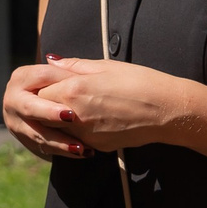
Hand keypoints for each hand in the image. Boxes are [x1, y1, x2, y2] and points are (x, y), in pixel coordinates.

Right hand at [1, 62, 87, 160]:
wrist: (45, 101)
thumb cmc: (61, 83)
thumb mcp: (63, 74)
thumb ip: (64, 68)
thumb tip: (53, 60)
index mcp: (21, 77)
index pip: (42, 77)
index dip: (62, 81)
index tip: (81, 86)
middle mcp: (12, 99)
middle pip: (30, 107)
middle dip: (50, 113)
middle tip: (71, 117)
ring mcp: (15, 121)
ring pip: (36, 133)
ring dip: (59, 141)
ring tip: (81, 147)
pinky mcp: (23, 138)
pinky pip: (42, 147)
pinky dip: (62, 151)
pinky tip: (81, 153)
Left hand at [26, 56, 206, 156]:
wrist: (167, 110)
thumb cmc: (140, 82)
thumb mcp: (105, 66)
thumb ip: (73, 65)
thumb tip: (50, 60)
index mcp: (74, 89)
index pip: (38, 92)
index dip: (41, 88)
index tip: (49, 83)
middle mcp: (75, 115)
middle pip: (41, 114)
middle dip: (45, 106)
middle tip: (59, 97)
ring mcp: (85, 134)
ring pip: (57, 130)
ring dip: (59, 121)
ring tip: (77, 108)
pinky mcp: (97, 147)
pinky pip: (77, 140)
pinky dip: (77, 132)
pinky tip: (93, 120)